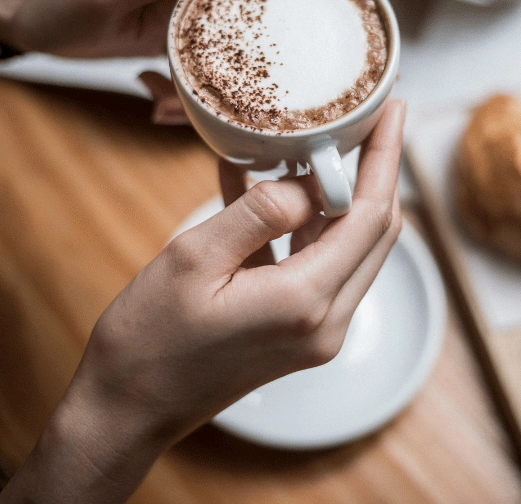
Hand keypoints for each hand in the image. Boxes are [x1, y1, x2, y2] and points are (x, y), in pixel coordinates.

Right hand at [0, 99, 405, 503]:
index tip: (392, 109)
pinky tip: (272, 188)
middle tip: (369, 121)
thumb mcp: (194, 259)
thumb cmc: (149, 340)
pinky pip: (318, 266)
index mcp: (305, 301)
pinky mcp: (300, 334)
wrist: (128, 410)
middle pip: (376, 233)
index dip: (385, 158)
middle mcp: (326, 322)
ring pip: (352, 249)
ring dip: (342, 198)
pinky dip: (306, 226)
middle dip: (378, 173)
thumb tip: (308, 184)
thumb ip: (258, 214)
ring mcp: (317, 332)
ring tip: (323, 146)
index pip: (370, 216)